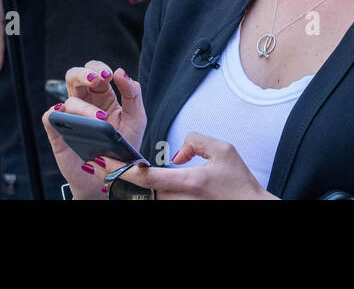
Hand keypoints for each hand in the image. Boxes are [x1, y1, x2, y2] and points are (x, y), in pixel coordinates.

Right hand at [40, 62, 146, 199]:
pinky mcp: (59, 134)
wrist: (114, 176)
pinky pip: (50, 117)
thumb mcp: (136, 118)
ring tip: (101, 118)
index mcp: (101, 96)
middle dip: (84, 73)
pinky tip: (66, 114)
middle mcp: (83, 103)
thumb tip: (120, 72)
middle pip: (74, 76)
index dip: (99, 68)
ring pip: (67, 99)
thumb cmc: (123, 146)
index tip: (111, 75)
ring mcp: (70, 118)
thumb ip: (133, 93)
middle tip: (98, 80)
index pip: (94, 71)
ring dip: (84, 106)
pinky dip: (55, 112)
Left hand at [119, 132, 276, 199]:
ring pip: (151, 197)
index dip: (122, 170)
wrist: (250, 207)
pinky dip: (150, 193)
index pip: (147, 177)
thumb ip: (196, 141)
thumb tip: (176, 155)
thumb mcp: (224, 149)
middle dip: (123, 178)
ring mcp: (180, 208)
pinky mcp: (182, 211)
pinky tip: (142, 185)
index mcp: (189, 182)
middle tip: (103, 164)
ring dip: (137, 187)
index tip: (105, 162)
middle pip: (142, 190)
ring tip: (121, 173)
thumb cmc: (239, 182)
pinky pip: (161, 202)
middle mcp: (180, 200)